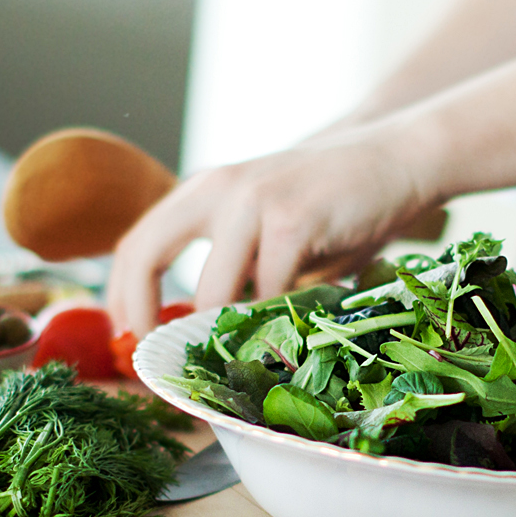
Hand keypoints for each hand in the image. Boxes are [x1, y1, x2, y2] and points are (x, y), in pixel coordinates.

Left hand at [107, 117, 440, 333]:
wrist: (396, 157)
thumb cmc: (332, 205)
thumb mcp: (266, 230)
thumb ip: (233, 270)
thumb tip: (200, 335)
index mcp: (202, 190)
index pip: (134, 243)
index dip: (119, 296)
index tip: (127, 339)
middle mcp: (216, 189)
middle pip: (144, 253)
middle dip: (141, 314)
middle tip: (154, 356)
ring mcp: (252, 201)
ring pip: (211, 289)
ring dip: (221, 333)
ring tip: (235, 359)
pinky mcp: (293, 220)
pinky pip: (270, 290)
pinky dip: (276, 320)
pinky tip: (290, 330)